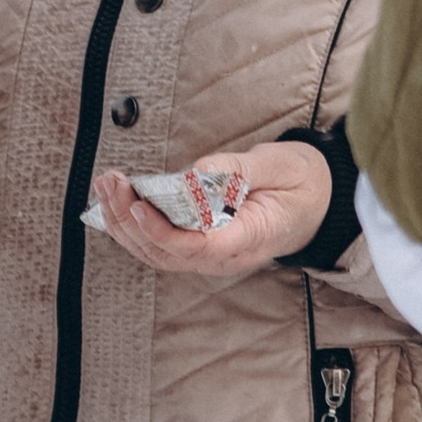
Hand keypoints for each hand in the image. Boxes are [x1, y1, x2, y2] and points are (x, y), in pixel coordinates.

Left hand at [93, 141, 331, 280]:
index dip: (163, 232)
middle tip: (111, 182)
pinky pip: (160, 245)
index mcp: (249, 239)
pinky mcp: (199, 245)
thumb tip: (196, 173)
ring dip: (124, 222)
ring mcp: (210, 255)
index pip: (199, 248)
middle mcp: (225, 255)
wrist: (316, 202)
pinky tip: (114, 203)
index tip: (139, 206)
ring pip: (157, 253)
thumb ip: (239, 170)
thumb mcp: (281, 166)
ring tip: (105, 186)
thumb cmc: (300, 183)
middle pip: (167, 253)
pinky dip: (132, 226)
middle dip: (131, 219)